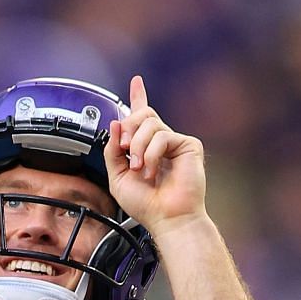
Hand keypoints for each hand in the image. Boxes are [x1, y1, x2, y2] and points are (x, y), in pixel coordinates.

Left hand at [104, 75, 206, 235]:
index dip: (138, 97)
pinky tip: (152, 171)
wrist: (166, 218)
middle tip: (124, 149)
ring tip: (139, 169)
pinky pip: (162, 136)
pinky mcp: (188, 145)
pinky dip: (151, 154)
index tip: (136, 81)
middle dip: (127, 128)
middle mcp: (160, 142)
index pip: (141, 117)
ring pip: (149, 123)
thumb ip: (111, 150)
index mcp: (144, 147)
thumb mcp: (116, 176)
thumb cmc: (146, 204)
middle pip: (142, 114)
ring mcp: (175, 142)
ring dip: (137, 147)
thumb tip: (115, 123)